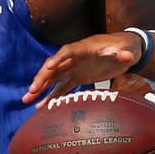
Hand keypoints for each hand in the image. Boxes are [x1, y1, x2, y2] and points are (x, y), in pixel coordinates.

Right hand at [23, 32, 145, 103]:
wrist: (127, 50)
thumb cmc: (126, 47)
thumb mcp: (127, 49)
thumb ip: (123, 53)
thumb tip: (126, 56)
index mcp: (84, 48)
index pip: (68, 52)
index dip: (58, 59)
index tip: (48, 66)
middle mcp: (75, 57)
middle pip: (55, 66)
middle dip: (43, 77)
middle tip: (32, 90)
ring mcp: (75, 68)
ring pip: (53, 78)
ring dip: (40, 88)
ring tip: (27, 99)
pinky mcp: (77, 77)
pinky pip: (62, 87)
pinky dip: (52, 96)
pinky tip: (41, 106)